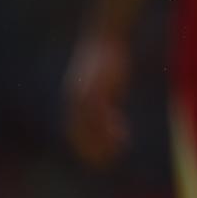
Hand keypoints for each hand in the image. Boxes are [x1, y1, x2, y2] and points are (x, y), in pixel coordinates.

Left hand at [64, 32, 130, 166]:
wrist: (106, 36)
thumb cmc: (107, 57)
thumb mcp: (106, 83)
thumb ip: (106, 100)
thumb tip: (111, 115)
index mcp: (73, 99)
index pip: (74, 131)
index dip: (85, 146)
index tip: (100, 156)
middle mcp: (74, 100)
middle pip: (79, 134)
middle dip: (92, 150)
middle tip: (107, 161)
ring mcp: (84, 95)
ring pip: (90, 128)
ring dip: (103, 141)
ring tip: (119, 150)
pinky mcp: (96, 89)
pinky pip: (101, 116)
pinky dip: (110, 127)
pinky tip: (122, 133)